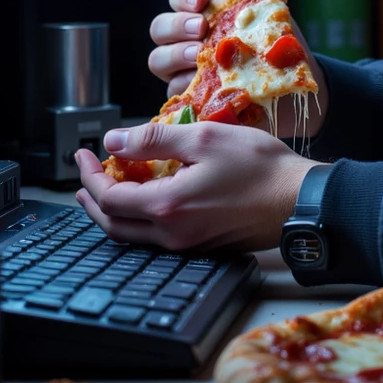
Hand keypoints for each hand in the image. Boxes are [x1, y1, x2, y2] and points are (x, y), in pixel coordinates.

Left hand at [75, 122, 316, 249]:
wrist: (299, 199)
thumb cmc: (259, 166)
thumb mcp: (204, 138)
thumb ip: (155, 139)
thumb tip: (114, 142)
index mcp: (167, 207)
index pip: (109, 198)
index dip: (89, 176)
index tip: (82, 154)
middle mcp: (172, 234)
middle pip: (114, 224)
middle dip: (91, 199)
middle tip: (85, 174)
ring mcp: (188, 243)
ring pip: (132, 234)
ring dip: (113, 210)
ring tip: (105, 188)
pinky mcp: (202, 244)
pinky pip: (155, 237)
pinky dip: (138, 217)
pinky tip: (145, 198)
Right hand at [148, 0, 328, 131]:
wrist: (291, 81)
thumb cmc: (272, 43)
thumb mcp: (262, 18)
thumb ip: (236, 1)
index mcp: (200, 15)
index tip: (201, 0)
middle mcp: (185, 41)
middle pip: (159, 28)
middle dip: (177, 25)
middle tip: (201, 29)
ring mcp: (183, 70)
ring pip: (158, 59)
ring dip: (176, 54)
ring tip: (199, 55)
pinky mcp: (188, 97)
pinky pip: (174, 91)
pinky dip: (186, 84)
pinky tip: (205, 82)